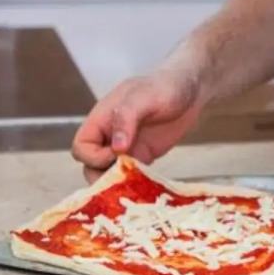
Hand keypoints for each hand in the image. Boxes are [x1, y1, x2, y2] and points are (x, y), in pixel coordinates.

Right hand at [72, 69, 202, 182]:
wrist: (192, 89)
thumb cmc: (166, 86)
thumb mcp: (145, 95)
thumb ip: (128, 117)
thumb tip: (116, 147)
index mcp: (103, 118)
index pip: (81, 146)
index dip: (92, 156)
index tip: (116, 153)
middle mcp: (110, 136)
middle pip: (91, 166)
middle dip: (102, 176)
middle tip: (125, 177)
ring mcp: (127, 148)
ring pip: (109, 174)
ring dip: (119, 183)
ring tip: (136, 185)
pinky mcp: (143, 156)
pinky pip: (131, 176)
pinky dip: (135, 184)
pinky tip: (147, 189)